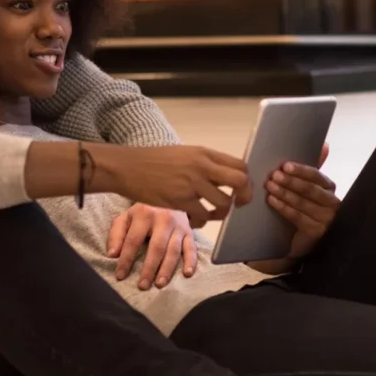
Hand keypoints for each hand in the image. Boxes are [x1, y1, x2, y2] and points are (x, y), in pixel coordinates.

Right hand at [97, 145, 251, 226]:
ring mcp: (192, 184)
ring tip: (212, 214)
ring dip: (222, 213)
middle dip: (244, 196)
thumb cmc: (155, 161)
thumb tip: (224, 177)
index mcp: (204, 153)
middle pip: (240, 181)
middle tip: (238, 205)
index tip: (241, 190)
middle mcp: (202, 166)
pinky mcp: (180, 201)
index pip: (240, 165)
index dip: (246, 181)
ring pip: (224, 203)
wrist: (128, 167)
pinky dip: (202, 222)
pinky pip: (204, 216)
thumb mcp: (184, 154)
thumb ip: (205, 164)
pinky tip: (194, 219)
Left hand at [108, 204, 197, 289]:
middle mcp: (163, 219)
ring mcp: (178, 226)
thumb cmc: (144, 211)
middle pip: (156, 247)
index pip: (133, 240)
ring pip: (173, 250)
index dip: (126, 259)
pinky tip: (187, 274)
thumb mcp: (126, 217)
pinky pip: (192, 248)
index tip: (120, 275)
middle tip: (142, 286)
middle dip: (149, 268)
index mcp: (144, 214)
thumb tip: (112, 254)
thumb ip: (116, 234)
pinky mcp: (189, 232)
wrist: (168, 196)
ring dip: (167, 269)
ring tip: (160, 284)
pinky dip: (191, 261)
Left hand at [265, 143, 338, 258]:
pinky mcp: (317, 232)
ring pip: (303, 203)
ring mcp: (326, 219)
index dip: (301, 171)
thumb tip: (325, 145)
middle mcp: (333, 203)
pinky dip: (284, 208)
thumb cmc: (302, 208)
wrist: (298, 240)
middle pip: (311, 189)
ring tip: (269, 186)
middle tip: (273, 176)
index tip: (284, 166)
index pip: (317, 176)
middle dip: (291, 182)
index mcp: (330, 188)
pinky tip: (272, 201)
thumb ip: (310, 170)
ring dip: (285, 194)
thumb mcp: (305, 188)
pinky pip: (298, 217)